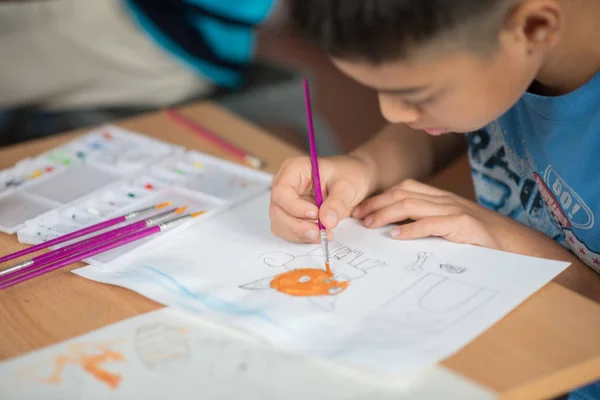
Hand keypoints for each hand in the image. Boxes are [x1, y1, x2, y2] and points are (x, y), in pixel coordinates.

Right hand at [270, 155, 374, 242]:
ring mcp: (286, 202)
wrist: (353, 180)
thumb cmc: (347, 175)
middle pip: (277, 211)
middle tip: (319, 232)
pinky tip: (319, 234)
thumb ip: (337, 203)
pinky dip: (303, 237)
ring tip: (323, 234)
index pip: (281, 191)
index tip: (315, 214)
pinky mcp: (291, 216)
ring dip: (300, 234)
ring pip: (280, 224)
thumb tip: (327, 221)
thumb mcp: (347, 186)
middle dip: (297, 226)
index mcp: (293, 169)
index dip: (294, 206)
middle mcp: (285, 185)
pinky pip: (289, 231)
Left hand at [352, 179, 560, 254]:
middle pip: (403, 194)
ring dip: (387, 214)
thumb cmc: (480, 239)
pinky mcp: (464, 225)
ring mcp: (455, 210)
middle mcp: (445, 200)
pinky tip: (396, 237)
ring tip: (370, 225)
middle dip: (376, 203)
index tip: (360, 210)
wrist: (517, 244)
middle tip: (357, 217)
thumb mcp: (449, 227)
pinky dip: (411, 230)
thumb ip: (427, 225)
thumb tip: (394, 234)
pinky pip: (432, 224)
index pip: (404, 189)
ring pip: (412, 205)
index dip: (380, 197)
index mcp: (440, 198)